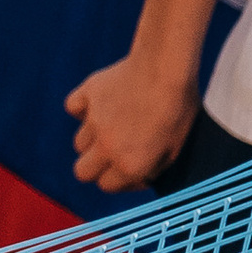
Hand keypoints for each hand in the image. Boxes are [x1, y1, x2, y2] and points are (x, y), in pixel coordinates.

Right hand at [67, 49, 195, 192]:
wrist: (166, 67)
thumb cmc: (178, 107)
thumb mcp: (175, 148)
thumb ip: (153, 168)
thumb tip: (139, 176)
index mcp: (129, 165)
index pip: (106, 185)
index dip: (119, 179)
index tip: (131, 166)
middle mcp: (107, 147)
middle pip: (82, 172)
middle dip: (96, 167)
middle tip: (112, 153)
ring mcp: (93, 121)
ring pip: (79, 143)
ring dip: (93, 138)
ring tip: (114, 123)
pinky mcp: (87, 95)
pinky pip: (73, 108)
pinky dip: (82, 108)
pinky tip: (98, 104)